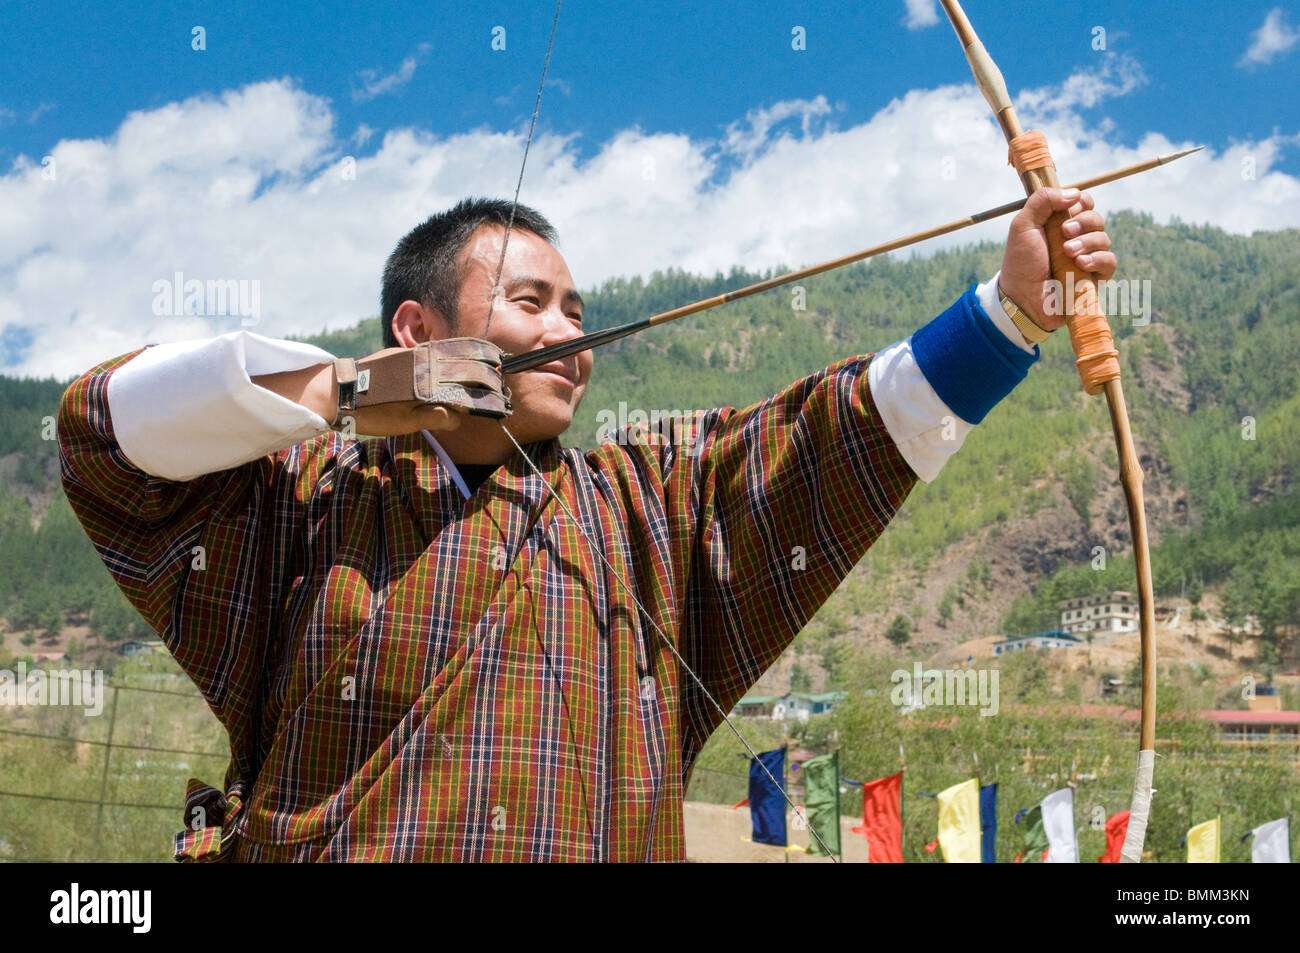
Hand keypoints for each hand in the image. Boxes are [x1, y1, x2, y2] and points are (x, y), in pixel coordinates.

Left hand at [998, 187, 1116, 331]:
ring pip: (1104, 238)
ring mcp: (1087, 257)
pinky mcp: (1094, 277)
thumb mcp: (1023, 226)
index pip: (1084, 203)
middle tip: (1064, 233)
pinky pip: (1110, 261)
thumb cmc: (1021, 262)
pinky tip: (1081, 264)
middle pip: (1096, 218)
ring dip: (1087, 242)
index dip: (1081, 202)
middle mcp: (1077, 238)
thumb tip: (1074, 193)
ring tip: (1067, 252)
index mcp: (1061, 222)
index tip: (1070, 208)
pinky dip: (1098, 259)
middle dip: (1083, 222)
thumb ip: (1042, 201)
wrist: (1021, 297)